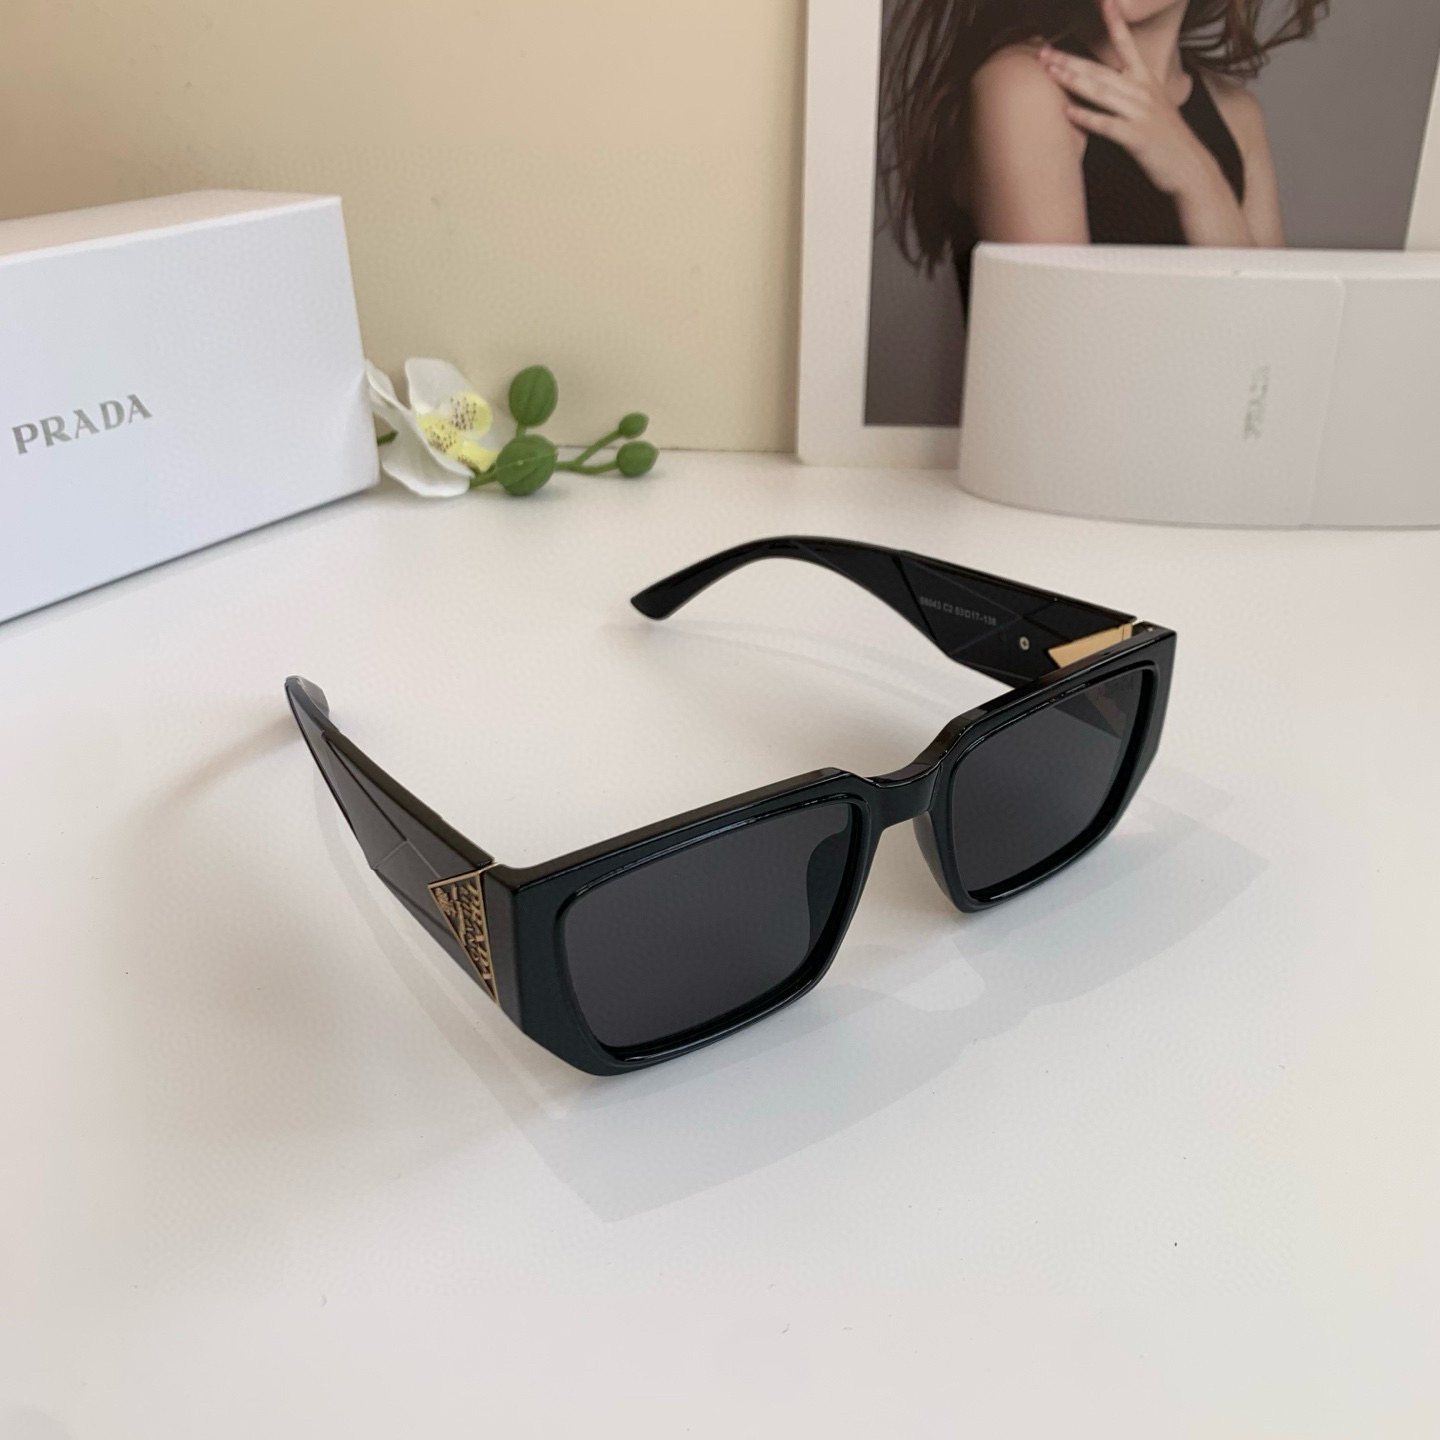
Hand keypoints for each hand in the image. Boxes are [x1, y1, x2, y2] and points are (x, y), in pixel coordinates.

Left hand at [1038, 0, 1220, 201]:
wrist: (1188, 167)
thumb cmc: (1165, 140)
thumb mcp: (1152, 107)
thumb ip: (1130, 92)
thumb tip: (1105, 85)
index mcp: (1147, 81)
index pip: (1127, 45)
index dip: (1116, 22)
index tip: (1105, 1)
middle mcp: (1143, 91)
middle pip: (1101, 70)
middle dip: (1070, 60)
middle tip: (1044, 52)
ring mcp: (1140, 113)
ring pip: (1101, 92)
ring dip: (1073, 81)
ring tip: (1049, 73)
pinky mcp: (1137, 137)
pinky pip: (1107, 125)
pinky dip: (1087, 118)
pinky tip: (1067, 112)